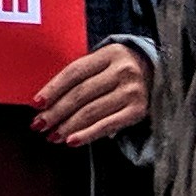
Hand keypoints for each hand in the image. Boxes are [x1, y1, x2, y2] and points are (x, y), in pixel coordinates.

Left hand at [32, 43, 149, 146]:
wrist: (159, 72)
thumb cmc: (120, 69)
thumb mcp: (103, 62)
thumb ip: (80, 76)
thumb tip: (46, 102)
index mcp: (108, 54)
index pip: (74, 72)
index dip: (52, 89)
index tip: (35, 104)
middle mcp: (122, 71)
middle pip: (81, 94)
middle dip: (56, 112)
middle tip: (38, 125)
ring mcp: (132, 91)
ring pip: (92, 111)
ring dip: (68, 126)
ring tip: (52, 135)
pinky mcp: (139, 110)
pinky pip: (108, 125)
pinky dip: (88, 134)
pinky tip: (72, 141)